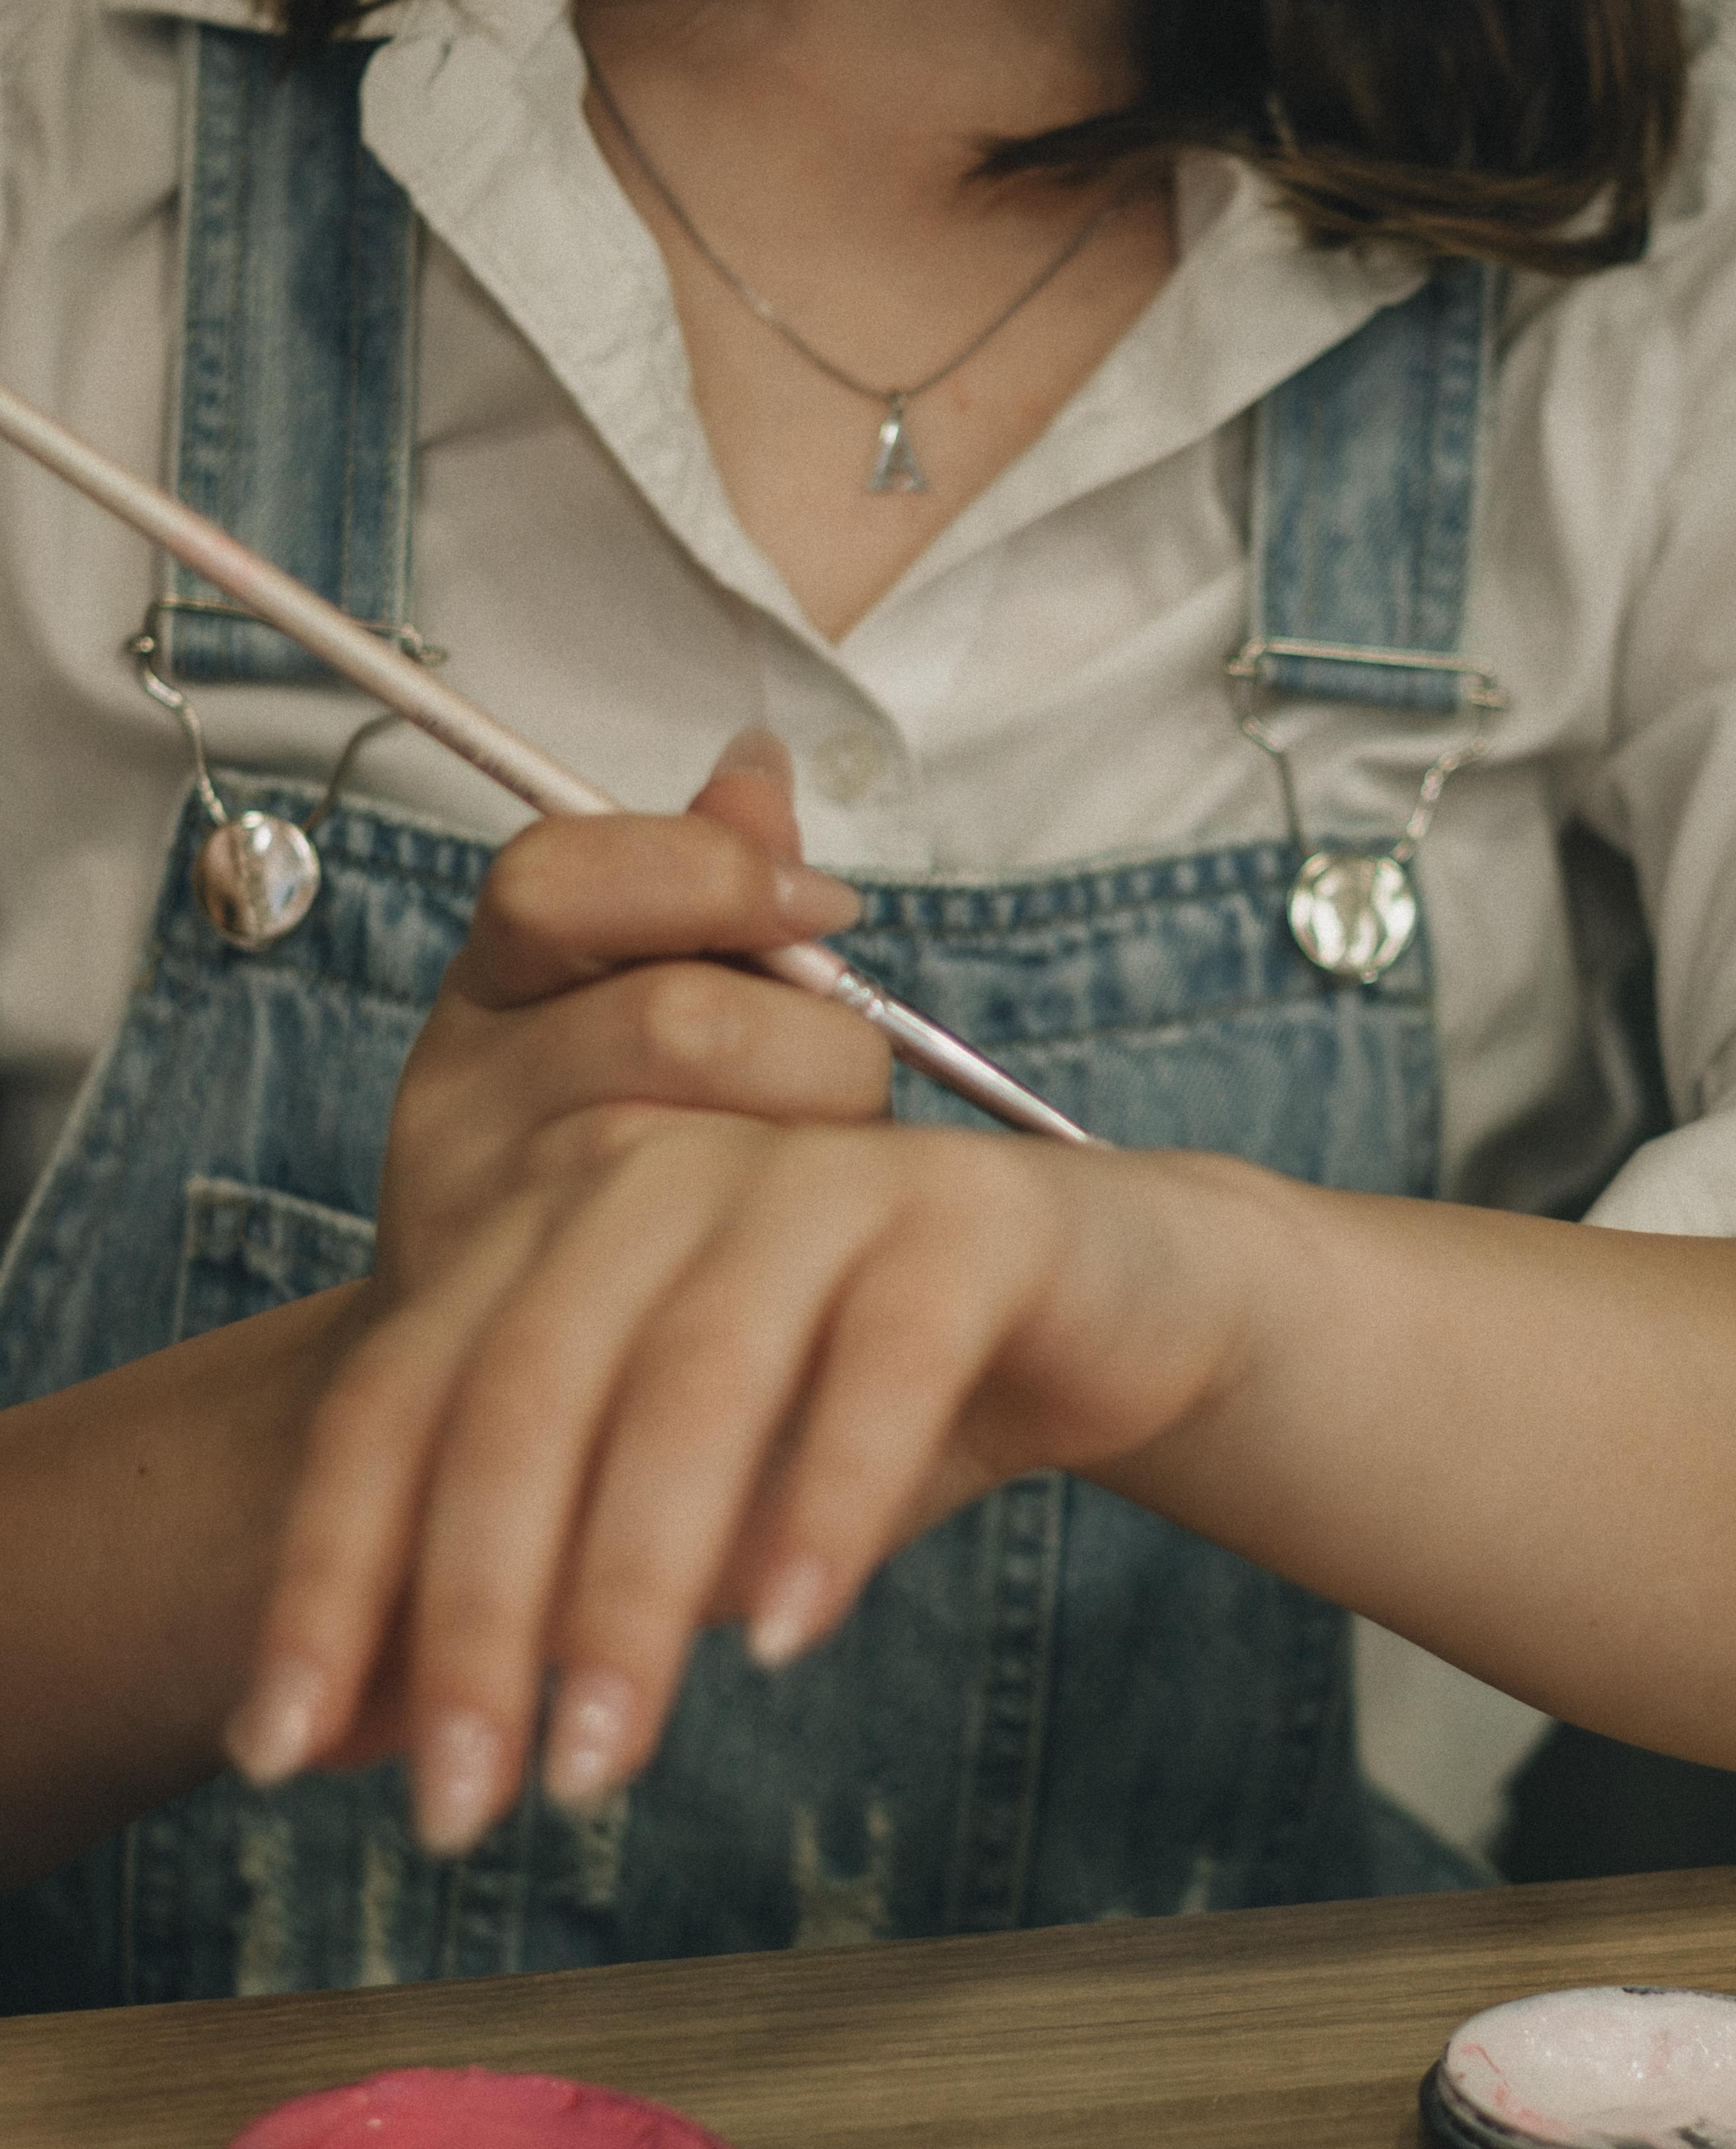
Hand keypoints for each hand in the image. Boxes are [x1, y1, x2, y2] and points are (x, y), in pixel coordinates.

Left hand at [230, 1085, 1277, 1861]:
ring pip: (689, 1381)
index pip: (397, 1399)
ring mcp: (816, 1179)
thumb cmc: (872, 1404)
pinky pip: (881, 1362)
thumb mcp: (682, 1500)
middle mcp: (661, 1174)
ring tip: (599, 1764)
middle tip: (463, 1807)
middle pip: (522, 1395)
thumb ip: (539, 1580)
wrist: (1120, 1300)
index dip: (328, 1579)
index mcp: (552, 1222)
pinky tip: (787, 1639)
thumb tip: (361, 1744)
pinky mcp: (969, 1217)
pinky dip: (825, 1505)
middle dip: (474, 1619)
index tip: (279, 1757)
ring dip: (632, 1590)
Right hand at [373, 729, 878, 1304]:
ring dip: (826, 1156)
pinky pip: (729, 1275)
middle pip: (681, 1021)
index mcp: (491, 987)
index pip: (553, 878)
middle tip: (856, 1091)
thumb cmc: (605, 1154)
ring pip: (716, 1151)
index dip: (713, 873)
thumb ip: (699, 888)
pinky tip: (837, 1257)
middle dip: (821, 1045)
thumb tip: (758, 764)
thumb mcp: (625, 1002)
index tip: (830, 909)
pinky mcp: (558, 1341)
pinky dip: (814, 1249)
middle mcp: (467, 1096)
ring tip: (840, 1182)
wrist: (495, 1385)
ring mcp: (498, 1223)